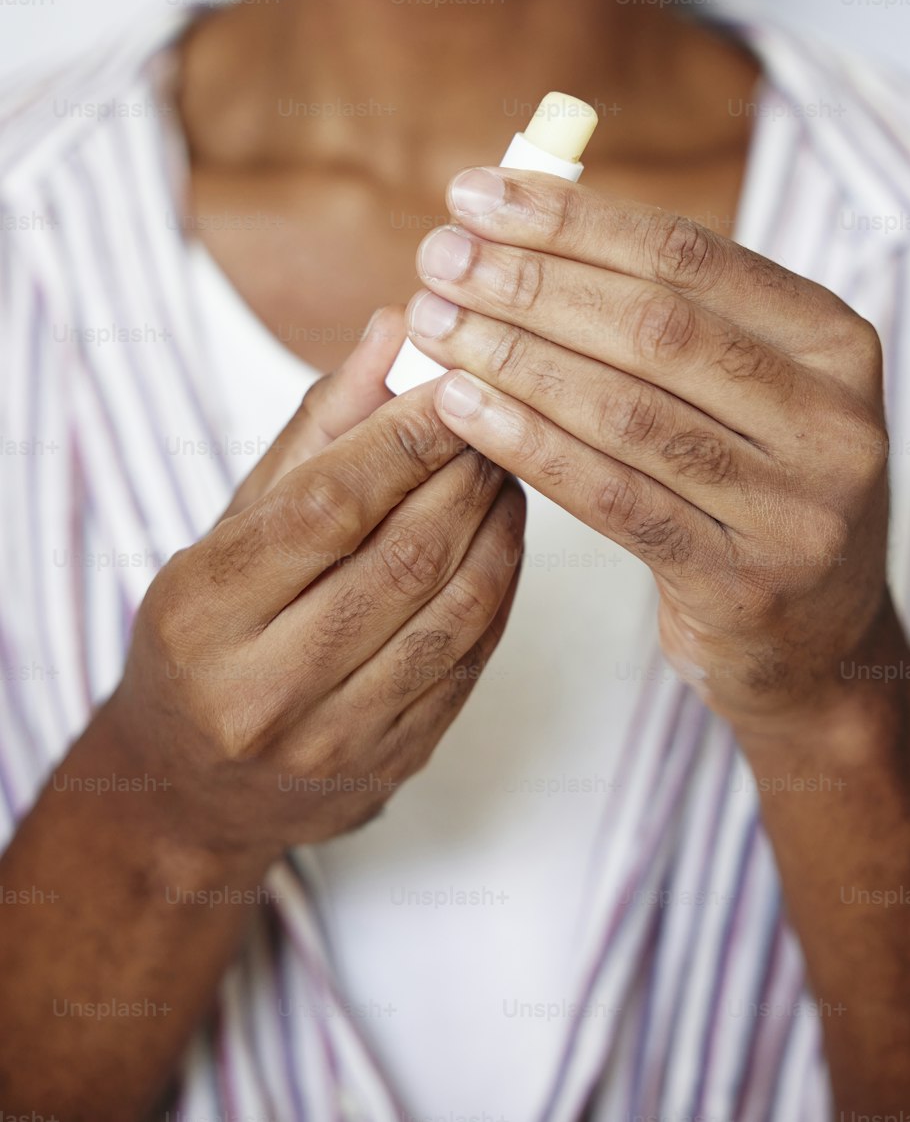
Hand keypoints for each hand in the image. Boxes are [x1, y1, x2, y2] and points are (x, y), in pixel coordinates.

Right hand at [106, 308, 524, 859]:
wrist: (187, 793)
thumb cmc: (204, 635)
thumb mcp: (229, 528)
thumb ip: (316, 429)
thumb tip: (391, 331)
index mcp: (202, 612)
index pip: (326, 507)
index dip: (403, 437)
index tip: (453, 381)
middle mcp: (261, 687)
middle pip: (402, 557)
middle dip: (464, 473)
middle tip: (496, 415)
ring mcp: (331, 739)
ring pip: (452, 612)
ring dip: (499, 528)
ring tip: (508, 469)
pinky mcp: (389, 766)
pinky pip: (470, 663)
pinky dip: (500, 588)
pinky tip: (505, 538)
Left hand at [404, 170, 891, 731]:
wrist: (814, 638)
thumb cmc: (748, 482)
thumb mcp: (740, 385)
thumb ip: (659, 308)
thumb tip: (515, 220)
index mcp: (833, 340)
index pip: (687, 254)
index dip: (571, 220)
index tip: (475, 196)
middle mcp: (834, 418)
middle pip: (656, 327)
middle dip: (531, 283)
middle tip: (438, 258)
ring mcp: (797, 508)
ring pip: (627, 412)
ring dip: (513, 358)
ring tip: (433, 323)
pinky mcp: (744, 584)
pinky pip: (613, 499)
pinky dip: (527, 445)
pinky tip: (458, 407)